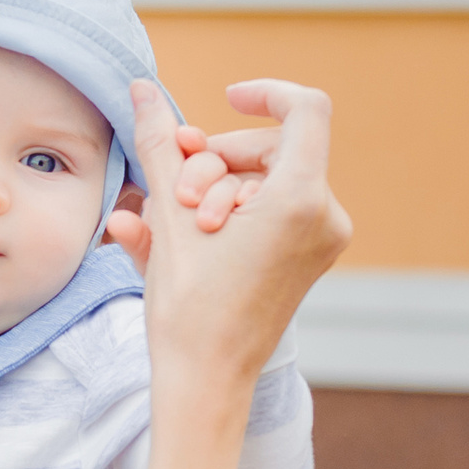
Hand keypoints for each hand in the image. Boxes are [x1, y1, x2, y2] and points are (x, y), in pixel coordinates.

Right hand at [104, 79, 350, 381]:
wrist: (206, 380)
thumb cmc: (189, 307)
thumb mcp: (169, 215)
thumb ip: (160, 143)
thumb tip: (143, 88)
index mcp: (301, 201)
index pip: (305, 111)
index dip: (265, 93)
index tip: (226, 100)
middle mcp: (325, 217)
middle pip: (275, 147)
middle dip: (218, 158)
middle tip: (176, 190)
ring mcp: (321, 240)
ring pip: (269, 178)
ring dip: (217, 186)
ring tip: (175, 219)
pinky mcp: (308, 258)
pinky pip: (272, 208)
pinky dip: (231, 208)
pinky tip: (182, 228)